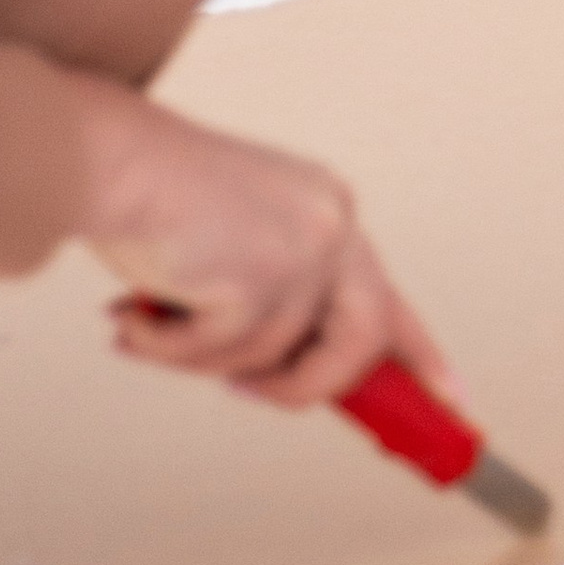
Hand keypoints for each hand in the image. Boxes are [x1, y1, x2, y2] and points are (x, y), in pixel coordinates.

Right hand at [72, 72, 454, 410]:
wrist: (110, 162)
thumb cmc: (157, 200)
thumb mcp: (240, 244)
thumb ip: (273, 300)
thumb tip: (280, 374)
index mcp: (328, 212)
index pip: (389, 296)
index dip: (423, 356)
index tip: (453, 402)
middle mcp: (331, 225)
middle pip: (362, 343)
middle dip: (307, 386)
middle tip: (255, 394)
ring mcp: (303, 252)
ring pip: (276, 363)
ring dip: (205, 360)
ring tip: (156, 326)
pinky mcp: (262, 282)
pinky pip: (222, 359)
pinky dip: (170, 348)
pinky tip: (142, 311)